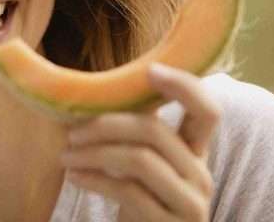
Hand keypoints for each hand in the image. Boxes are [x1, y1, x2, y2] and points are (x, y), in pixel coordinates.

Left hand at [59, 63, 220, 220]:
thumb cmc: (140, 200)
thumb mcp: (144, 165)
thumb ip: (137, 133)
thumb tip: (98, 93)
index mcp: (195, 151)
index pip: (208, 110)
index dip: (185, 86)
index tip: (150, 71)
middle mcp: (200, 174)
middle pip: (154, 131)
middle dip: (105, 125)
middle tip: (71, 133)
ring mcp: (190, 202)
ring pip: (139, 159)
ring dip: (93, 154)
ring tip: (65, 156)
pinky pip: (128, 191)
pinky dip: (94, 179)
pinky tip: (74, 176)